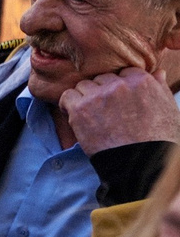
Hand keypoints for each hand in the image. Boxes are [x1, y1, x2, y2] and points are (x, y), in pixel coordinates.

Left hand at [58, 65, 179, 152]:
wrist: (140, 163)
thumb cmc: (158, 139)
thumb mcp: (169, 110)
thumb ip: (160, 88)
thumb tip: (158, 72)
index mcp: (142, 81)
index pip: (123, 72)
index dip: (120, 87)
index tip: (119, 101)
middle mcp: (120, 85)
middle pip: (102, 79)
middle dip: (103, 92)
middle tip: (106, 112)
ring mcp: (99, 96)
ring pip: (84, 86)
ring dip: (86, 98)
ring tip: (93, 116)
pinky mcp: (81, 110)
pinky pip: (67, 97)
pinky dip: (68, 105)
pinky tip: (77, 116)